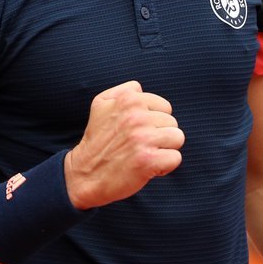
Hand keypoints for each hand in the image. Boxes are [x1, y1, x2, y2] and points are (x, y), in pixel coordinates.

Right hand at [65, 81, 183, 209]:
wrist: (84, 174)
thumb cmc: (97, 140)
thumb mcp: (100, 104)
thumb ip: (123, 91)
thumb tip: (140, 89)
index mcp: (129, 100)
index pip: (165, 107)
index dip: (154, 122)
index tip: (137, 132)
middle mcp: (137, 117)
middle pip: (172, 122)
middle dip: (159, 135)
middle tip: (138, 146)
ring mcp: (143, 138)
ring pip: (177, 138)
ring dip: (165, 150)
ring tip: (145, 154)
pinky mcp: (148, 160)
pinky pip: (175, 158)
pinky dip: (165, 166)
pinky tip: (148, 168)